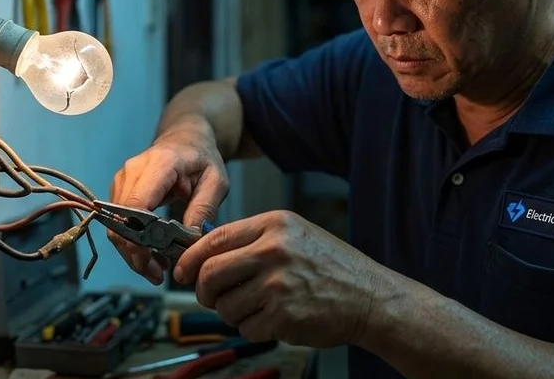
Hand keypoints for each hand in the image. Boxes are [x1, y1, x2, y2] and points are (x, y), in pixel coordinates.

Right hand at [108, 118, 228, 284]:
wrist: (186, 139)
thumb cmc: (203, 159)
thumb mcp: (216, 181)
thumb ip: (204, 208)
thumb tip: (188, 240)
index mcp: (160, 164)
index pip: (136, 204)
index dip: (137, 236)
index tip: (150, 260)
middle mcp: (133, 170)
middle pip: (121, 219)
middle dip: (135, 252)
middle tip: (158, 275)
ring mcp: (122, 179)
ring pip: (115, 225)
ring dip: (132, 252)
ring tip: (157, 270)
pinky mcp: (119, 189)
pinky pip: (118, 222)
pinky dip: (131, 242)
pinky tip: (151, 256)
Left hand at [175, 210, 386, 347]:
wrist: (370, 297)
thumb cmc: (332, 267)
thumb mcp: (294, 235)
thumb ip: (252, 239)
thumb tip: (204, 252)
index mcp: (275, 225)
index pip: (214, 239)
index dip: (190, 258)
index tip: (183, 271)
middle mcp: (274, 251)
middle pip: (211, 273)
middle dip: (204, 290)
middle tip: (211, 296)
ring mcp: (279, 285)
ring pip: (225, 306)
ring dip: (233, 313)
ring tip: (258, 307)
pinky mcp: (283, 316)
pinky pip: (246, 328)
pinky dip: (254, 328)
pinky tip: (276, 318)